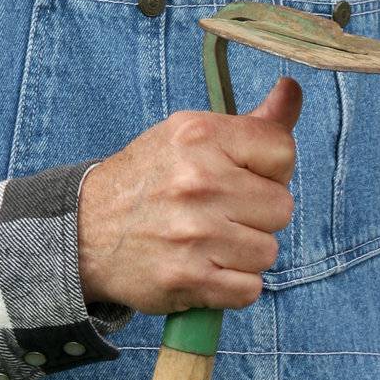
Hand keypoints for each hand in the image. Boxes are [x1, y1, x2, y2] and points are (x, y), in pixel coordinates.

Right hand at [77, 76, 301, 313]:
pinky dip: (232, 283)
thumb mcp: (190, 134)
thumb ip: (251, 122)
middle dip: (258, 213)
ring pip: (268, 251)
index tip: (245, 173)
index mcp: (199, 136)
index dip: (272, 168)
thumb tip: (293, 90)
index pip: (282, 150)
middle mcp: (198, 181)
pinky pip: (250, 289)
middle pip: (282, 206)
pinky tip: (206, 265)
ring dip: (245, 251)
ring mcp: (194, 233)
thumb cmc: (149, 178)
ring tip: (210, 238)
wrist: (86, 229)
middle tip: (221, 209)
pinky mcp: (189, 278)